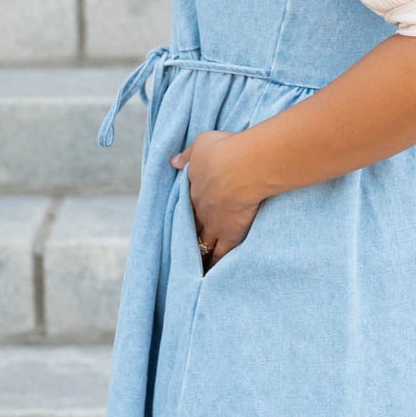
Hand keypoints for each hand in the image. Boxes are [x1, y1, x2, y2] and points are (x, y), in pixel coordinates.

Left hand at [170, 130, 262, 268]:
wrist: (242, 167)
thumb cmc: (224, 151)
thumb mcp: (200, 145)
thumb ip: (187, 155)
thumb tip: (173, 162)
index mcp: (193, 189)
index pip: (186, 206)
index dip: (185, 213)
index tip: (184, 219)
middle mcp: (200, 210)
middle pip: (192, 226)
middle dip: (189, 235)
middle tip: (186, 245)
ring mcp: (214, 224)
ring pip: (203, 243)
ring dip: (200, 251)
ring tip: (197, 262)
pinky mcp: (231, 235)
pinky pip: (220, 254)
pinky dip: (215, 263)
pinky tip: (212, 272)